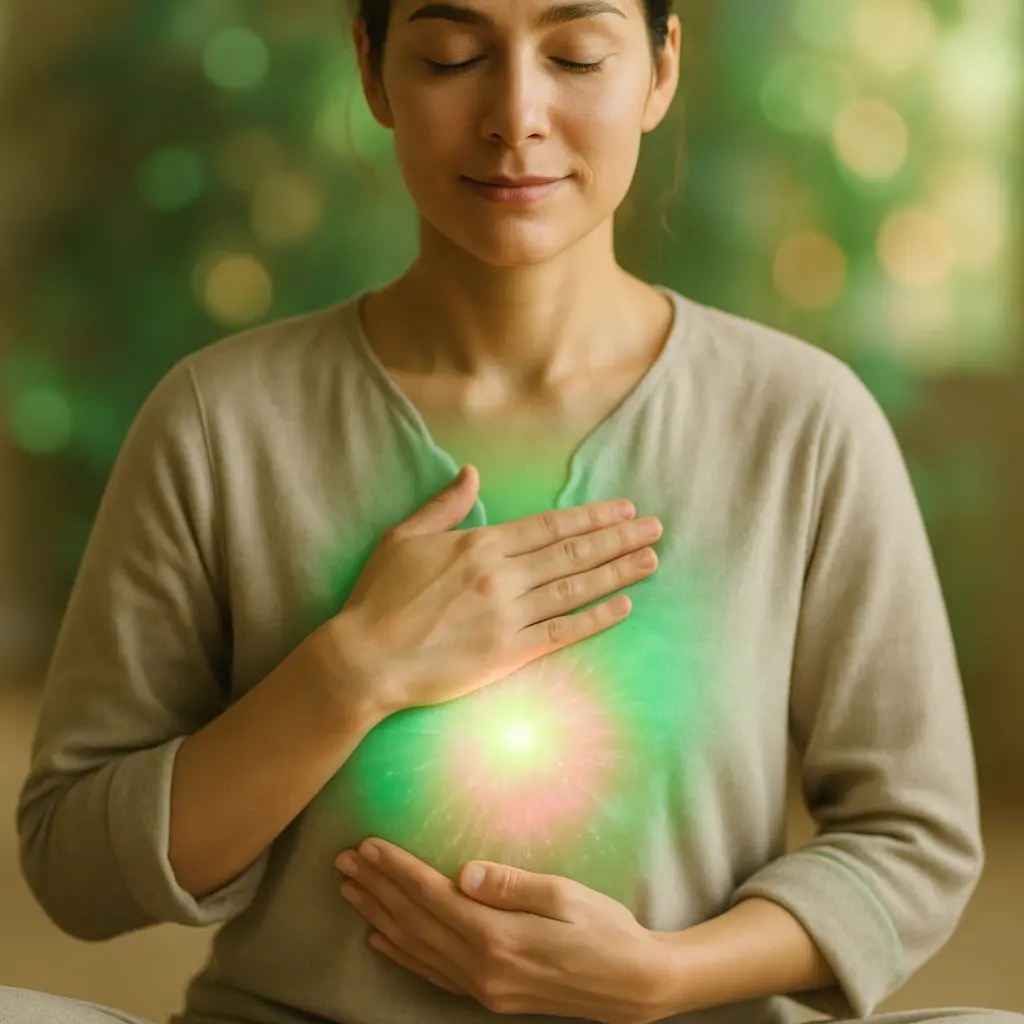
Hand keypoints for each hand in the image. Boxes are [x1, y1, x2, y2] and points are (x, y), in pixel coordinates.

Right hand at [321, 464, 661, 717]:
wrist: (364, 659)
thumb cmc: (379, 597)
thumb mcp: (404, 537)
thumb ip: (445, 505)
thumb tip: (472, 473)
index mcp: (480, 544)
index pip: (551, 525)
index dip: (592, 516)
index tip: (623, 508)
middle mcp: (502, 576)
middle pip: (573, 551)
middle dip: (619, 537)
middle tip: (655, 527)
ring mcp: (509, 616)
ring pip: (576, 588)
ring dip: (618, 571)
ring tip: (651, 559)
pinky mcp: (509, 654)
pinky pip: (563, 632)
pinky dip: (595, 618)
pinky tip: (623, 606)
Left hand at [333, 838, 668, 1023]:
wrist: (635, 986)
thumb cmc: (606, 930)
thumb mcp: (564, 896)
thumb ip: (510, 885)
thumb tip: (462, 871)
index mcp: (498, 937)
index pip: (432, 897)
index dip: (397, 870)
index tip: (367, 846)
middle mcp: (482, 968)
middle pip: (415, 922)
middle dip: (376, 888)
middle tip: (343, 862)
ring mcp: (484, 987)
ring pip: (417, 948)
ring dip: (380, 916)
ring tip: (351, 892)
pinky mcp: (490, 996)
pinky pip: (433, 974)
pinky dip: (403, 954)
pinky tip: (382, 938)